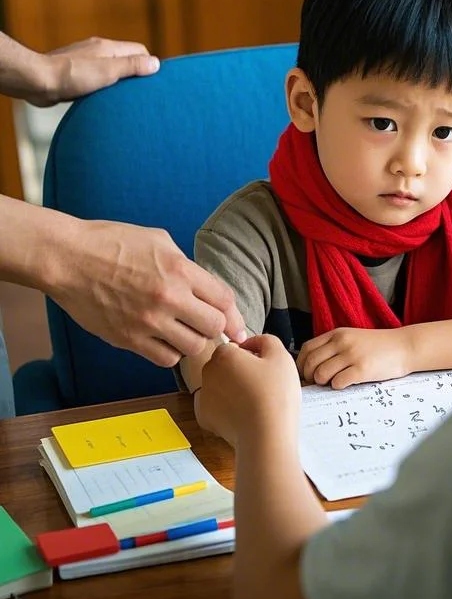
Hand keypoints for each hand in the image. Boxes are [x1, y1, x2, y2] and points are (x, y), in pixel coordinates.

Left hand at [29, 37, 159, 105]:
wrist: (37, 81)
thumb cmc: (72, 76)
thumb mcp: (109, 71)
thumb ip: (132, 66)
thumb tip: (156, 64)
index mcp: (108, 47)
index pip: (139, 51)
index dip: (147, 65)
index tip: (151, 83)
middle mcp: (97, 50)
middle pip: (125, 60)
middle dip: (134, 75)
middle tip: (139, 94)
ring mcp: (84, 61)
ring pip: (110, 70)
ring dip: (116, 83)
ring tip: (120, 100)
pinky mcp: (73, 74)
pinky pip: (95, 78)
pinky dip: (101, 88)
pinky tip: (98, 99)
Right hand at [50, 218, 246, 366]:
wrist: (68, 258)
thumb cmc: (111, 242)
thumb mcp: (159, 240)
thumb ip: (185, 264)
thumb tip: (203, 286)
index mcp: (180, 270)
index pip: (224, 299)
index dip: (234, 315)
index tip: (236, 324)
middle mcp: (169, 297)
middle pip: (214, 327)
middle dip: (215, 328)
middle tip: (207, 326)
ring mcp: (148, 321)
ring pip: (193, 348)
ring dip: (193, 342)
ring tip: (184, 333)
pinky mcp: (128, 339)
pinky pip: (165, 359)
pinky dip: (170, 353)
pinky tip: (164, 341)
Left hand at [195, 335, 301, 445]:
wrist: (266, 437)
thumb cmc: (275, 396)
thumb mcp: (281, 355)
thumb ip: (265, 340)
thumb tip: (253, 343)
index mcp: (224, 354)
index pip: (235, 346)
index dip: (252, 356)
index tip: (264, 368)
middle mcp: (208, 373)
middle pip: (225, 365)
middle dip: (240, 371)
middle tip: (263, 384)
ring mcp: (204, 396)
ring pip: (221, 385)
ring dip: (234, 389)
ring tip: (256, 401)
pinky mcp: (205, 418)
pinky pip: (217, 406)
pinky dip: (228, 409)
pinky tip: (244, 414)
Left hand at [296, 327, 411, 388]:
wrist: (404, 346)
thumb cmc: (378, 346)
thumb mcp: (352, 338)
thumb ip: (333, 347)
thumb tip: (310, 368)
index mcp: (337, 333)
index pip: (307, 348)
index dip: (300, 364)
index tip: (303, 375)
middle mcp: (342, 342)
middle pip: (310, 363)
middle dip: (308, 377)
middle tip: (316, 385)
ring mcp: (352, 355)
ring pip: (321, 374)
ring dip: (323, 383)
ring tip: (332, 384)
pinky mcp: (362, 369)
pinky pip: (338, 382)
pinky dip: (337, 387)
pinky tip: (345, 384)